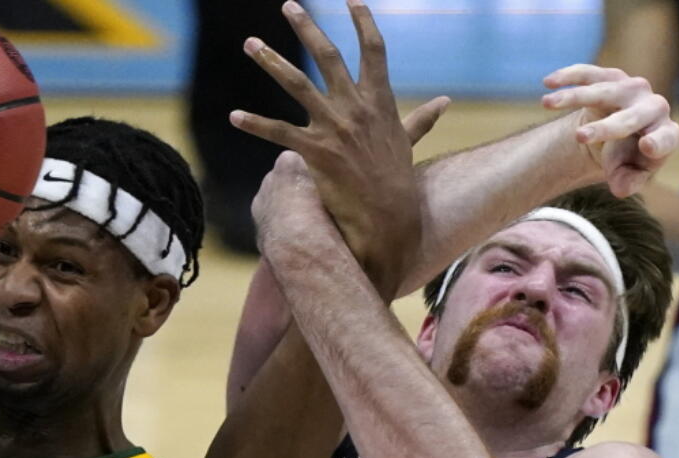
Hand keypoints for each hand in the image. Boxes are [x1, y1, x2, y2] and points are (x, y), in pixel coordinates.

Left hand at [232, 0, 447, 291]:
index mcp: (379, 100)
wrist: (388, 216)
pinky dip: (255, 123)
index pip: (374, 50)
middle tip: (288, 5)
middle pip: (328, 56)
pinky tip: (234, 116)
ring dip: (272, 61)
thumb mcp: (408, 141)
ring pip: (298, 84)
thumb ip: (422, 118)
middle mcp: (356, 107)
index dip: (364, 21)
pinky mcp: (316, 152)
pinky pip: (279, 133)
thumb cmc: (397, 180)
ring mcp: (335, 127)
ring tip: (250, 43)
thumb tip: (444, 101)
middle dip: (306, 28)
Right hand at [541, 64, 678, 196]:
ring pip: (606, 90)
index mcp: (665, 135)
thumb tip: (620, 190)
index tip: (646, 145)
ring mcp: (633, 89)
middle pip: (632, 117)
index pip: (666, 138)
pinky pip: (592, 73)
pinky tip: (548, 82)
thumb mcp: (626, 175)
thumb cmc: (625, 158)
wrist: (621, 133)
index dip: (657, 143)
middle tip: (579, 137)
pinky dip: (570, 76)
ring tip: (546, 104)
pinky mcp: (614, 77)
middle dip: (606, 127)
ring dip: (575, 96)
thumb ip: (627, 183)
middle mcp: (654, 107)